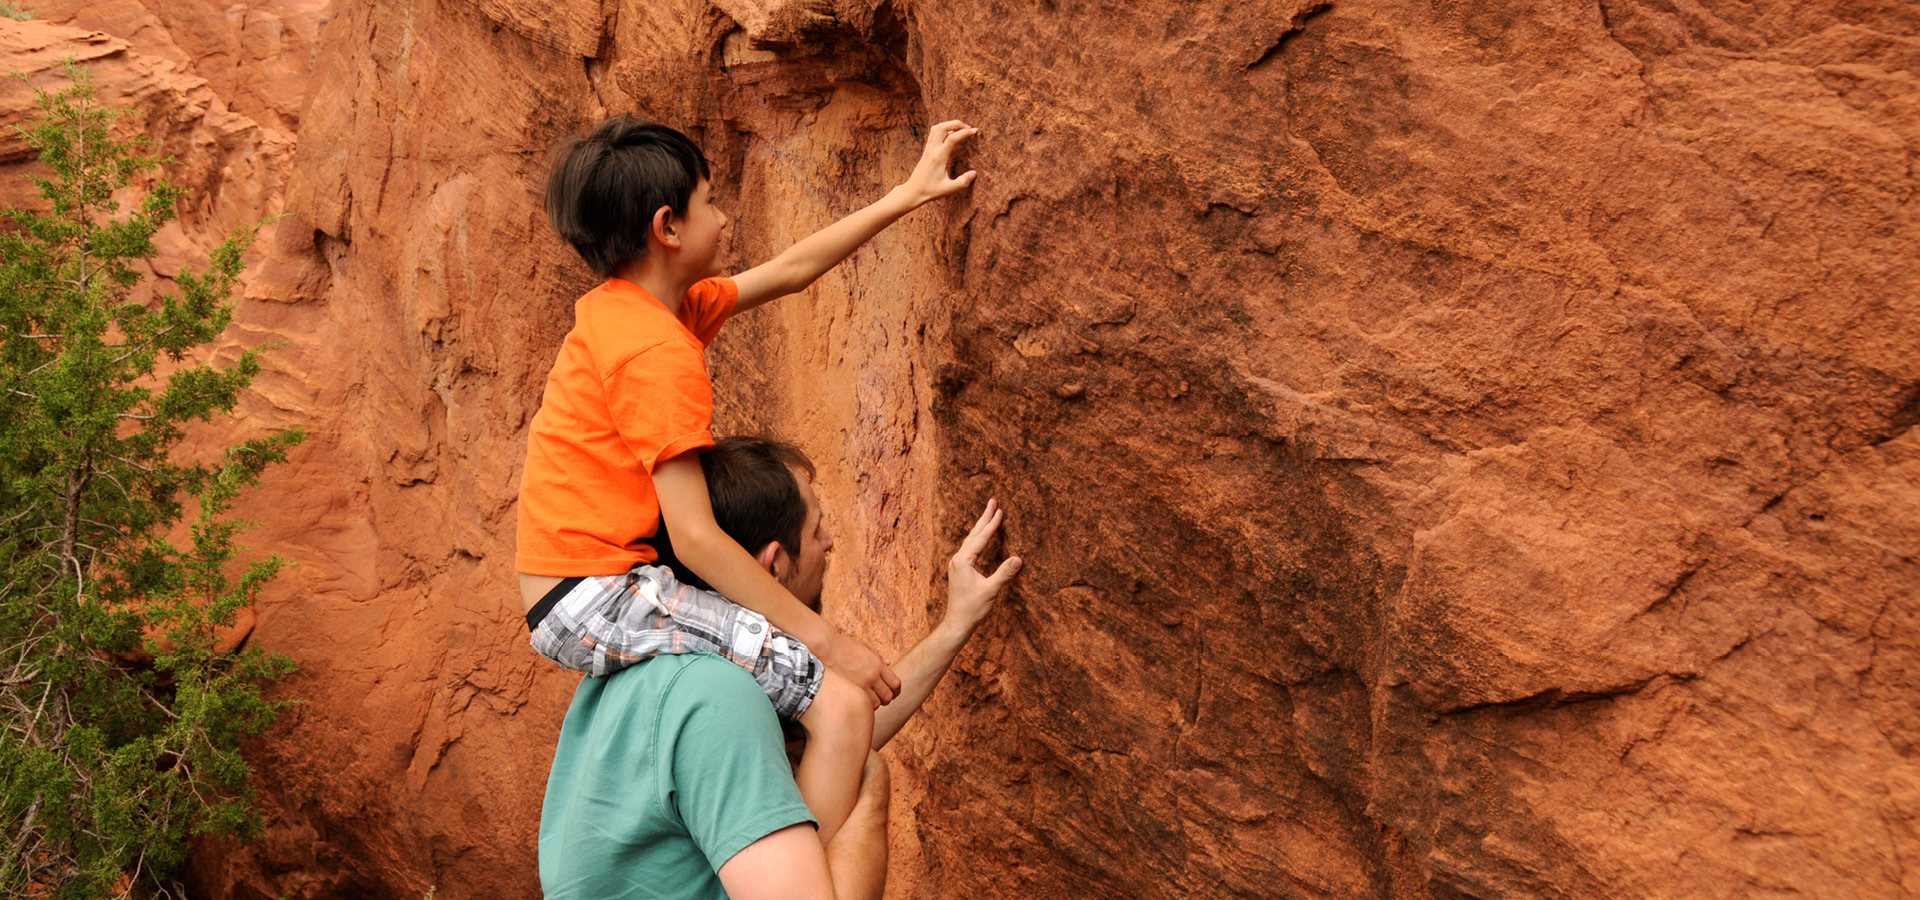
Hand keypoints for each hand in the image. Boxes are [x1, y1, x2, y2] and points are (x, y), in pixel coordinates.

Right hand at [815, 630, 901, 707]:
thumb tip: (889, 662)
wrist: (827, 647)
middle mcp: (872, 675)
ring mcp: (861, 683)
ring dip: (875, 703)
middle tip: (882, 699)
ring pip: (877, 703)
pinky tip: (860, 701)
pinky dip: (864, 705)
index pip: (895, 683)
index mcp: (878, 664)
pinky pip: (863, 703)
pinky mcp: (851, 689)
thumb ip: (878, 657)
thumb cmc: (844, 646)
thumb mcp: (864, 648)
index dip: (896, 691)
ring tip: (870, 701)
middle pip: (888, 695)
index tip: (893, 693)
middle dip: (887, 699)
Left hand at [896, 120, 978, 206]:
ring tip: (961, 129)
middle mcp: (932, 150)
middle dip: (957, 123)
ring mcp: (928, 149)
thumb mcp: (948, 189)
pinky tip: (950, 134)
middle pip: (943, 127)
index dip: (965, 132)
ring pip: (937, 127)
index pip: (952, 138)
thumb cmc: (930, 191)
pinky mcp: (926, 150)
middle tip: (969, 128)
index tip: (975, 131)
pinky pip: (933, 133)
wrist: (913, 191)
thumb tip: (974, 173)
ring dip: (949, 124)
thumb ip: (963, 182)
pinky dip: (943, 129)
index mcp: (939, 157)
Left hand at [947, 498, 1022, 631]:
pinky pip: (970, 548)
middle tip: (992, 501)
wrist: (957, 623)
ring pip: (971, 540)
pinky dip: (978, 539)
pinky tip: (981, 538)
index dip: (992, 524)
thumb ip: (1004, 573)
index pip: (980, 538)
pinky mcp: (959, 570)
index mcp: (963, 561)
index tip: (1000, 510)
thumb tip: (1019, 558)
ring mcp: (957, 564)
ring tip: (989, 514)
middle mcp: (957, 559)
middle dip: (984, 518)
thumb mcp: (991, 590)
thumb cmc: (972, 608)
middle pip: (974, 534)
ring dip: (981, 527)